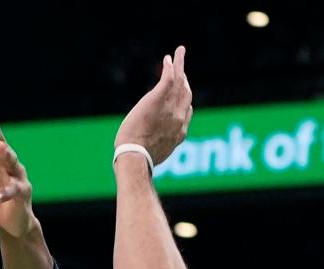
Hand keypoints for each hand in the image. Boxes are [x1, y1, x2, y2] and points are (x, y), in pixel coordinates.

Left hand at [115, 46, 192, 166]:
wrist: (136, 156)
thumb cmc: (139, 159)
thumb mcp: (155, 154)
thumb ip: (158, 145)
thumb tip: (151, 148)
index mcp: (179, 132)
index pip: (187, 111)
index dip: (185, 100)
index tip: (181, 92)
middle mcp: (179, 118)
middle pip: (186, 93)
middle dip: (185, 79)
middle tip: (181, 68)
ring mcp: (170, 108)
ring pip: (179, 81)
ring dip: (180, 65)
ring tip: (179, 53)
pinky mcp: (157, 100)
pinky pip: (168, 79)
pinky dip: (170, 66)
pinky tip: (168, 58)